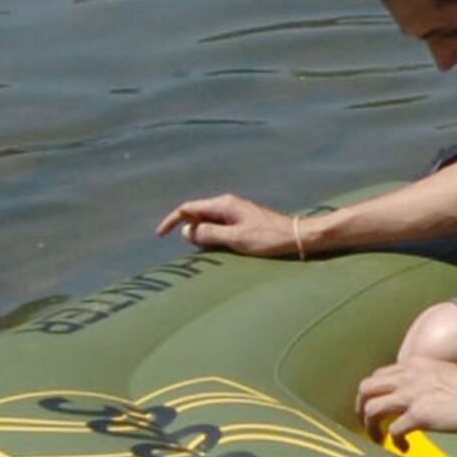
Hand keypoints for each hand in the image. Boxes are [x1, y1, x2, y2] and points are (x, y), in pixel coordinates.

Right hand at [157, 192, 302, 257]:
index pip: (188, 208)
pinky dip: (213, 237)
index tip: (160, 235)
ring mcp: (235, 213)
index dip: (172, 221)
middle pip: (197, 214)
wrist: (296, 237)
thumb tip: (186, 232)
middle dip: (188, 230)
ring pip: (208, 222)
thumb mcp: (235, 239)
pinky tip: (220, 249)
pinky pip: (219, 228)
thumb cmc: (268, 238)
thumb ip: (209, 235)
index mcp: (224, 205)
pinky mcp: (242, 222)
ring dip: (202, 236)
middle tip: (194, 249)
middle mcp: (228, 205)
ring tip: (208, 251)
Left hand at [359, 353, 456, 437]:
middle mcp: (408, 376)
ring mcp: (412, 395)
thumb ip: (426, 380)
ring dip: (370, 427)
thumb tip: (419, 396)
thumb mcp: (443, 373)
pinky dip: (394, 442)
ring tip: (378, 439)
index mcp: (414, 364)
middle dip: (361, 408)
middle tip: (367, 423)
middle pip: (367, 388)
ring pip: (372, 409)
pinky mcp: (420, 415)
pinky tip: (405, 448)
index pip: (380, 375)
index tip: (378, 407)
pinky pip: (393, 430)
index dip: (374, 393)